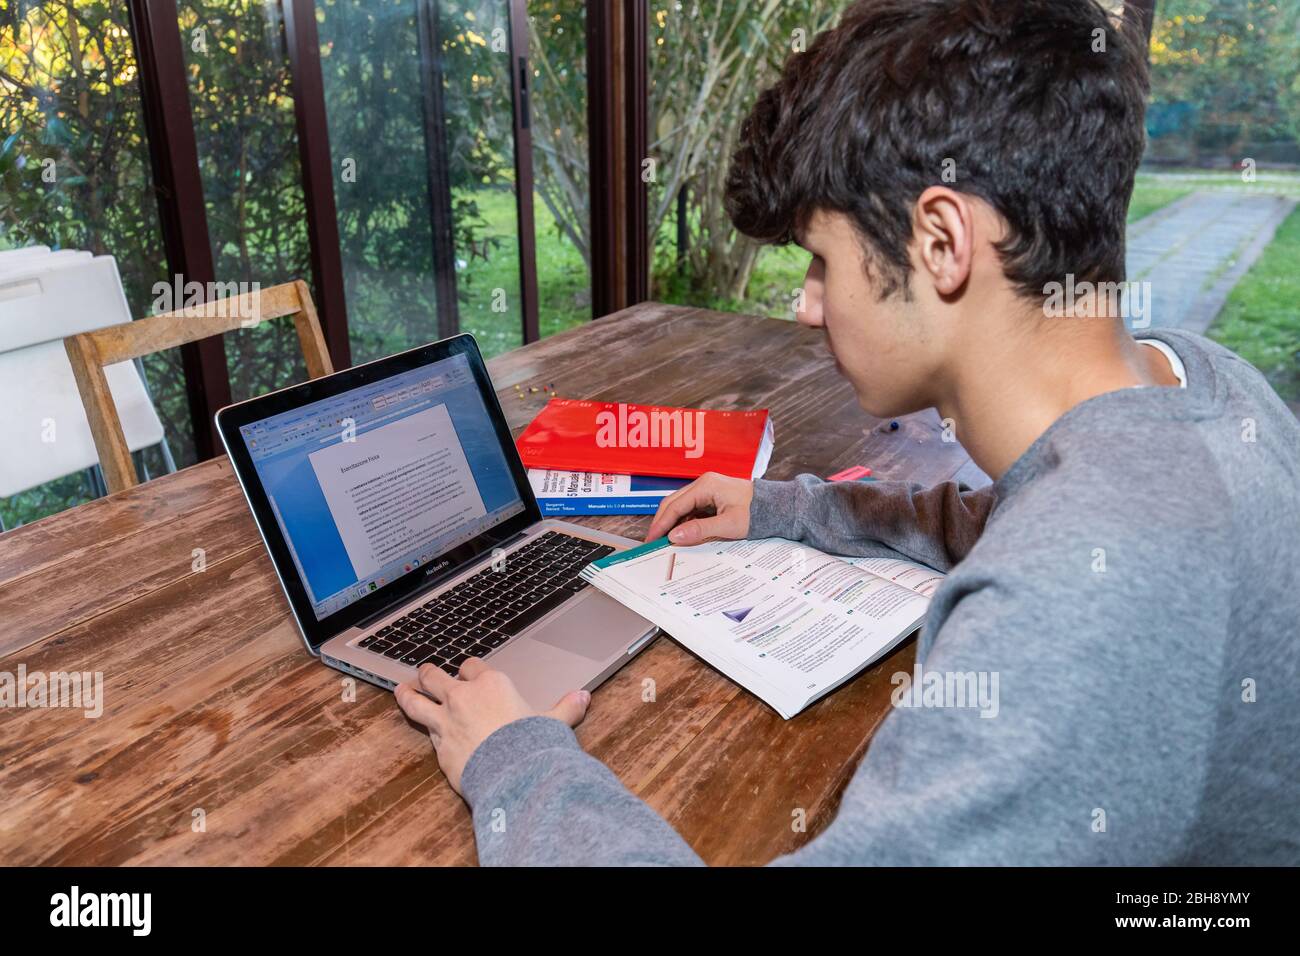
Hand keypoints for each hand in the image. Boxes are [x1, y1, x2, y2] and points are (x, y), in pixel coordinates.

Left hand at [394, 659, 589, 793]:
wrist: (513, 771)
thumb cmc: (532, 743)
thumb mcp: (554, 722)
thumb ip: (566, 708)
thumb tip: (583, 697)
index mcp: (492, 684)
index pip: (471, 666)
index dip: (469, 669)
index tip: (468, 673)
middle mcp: (464, 696)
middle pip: (437, 676)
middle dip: (430, 673)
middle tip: (425, 672)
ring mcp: (446, 719)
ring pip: (418, 700)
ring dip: (408, 693)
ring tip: (400, 689)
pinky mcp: (438, 744)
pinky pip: (423, 730)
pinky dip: (418, 725)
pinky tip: (416, 724)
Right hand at [645, 471, 753, 544]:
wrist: (775, 506)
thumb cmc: (756, 513)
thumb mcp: (728, 525)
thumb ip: (700, 530)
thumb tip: (674, 536)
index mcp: (706, 485)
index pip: (675, 505)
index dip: (661, 524)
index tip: (652, 539)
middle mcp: (703, 483)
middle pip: (673, 502)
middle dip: (662, 522)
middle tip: (653, 541)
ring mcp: (706, 489)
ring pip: (681, 506)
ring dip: (673, 522)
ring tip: (665, 541)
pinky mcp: (711, 496)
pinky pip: (691, 508)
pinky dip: (684, 521)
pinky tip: (682, 534)